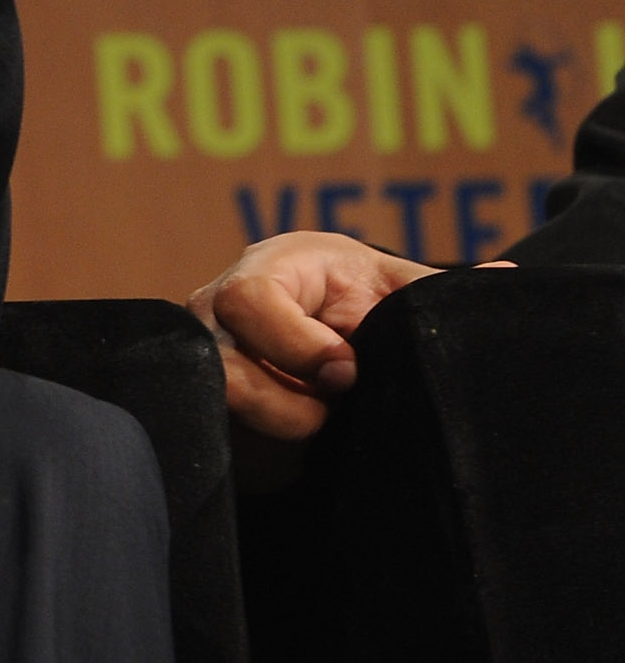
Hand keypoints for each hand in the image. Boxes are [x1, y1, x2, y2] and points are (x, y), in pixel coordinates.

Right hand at [186, 230, 447, 441]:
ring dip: (278, 425)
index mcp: (268, 267)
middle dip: (288, 402)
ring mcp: (205, 356)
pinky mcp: (206, 399)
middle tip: (334, 410)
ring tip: (321, 424)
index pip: (249, 300)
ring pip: (221, 403)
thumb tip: (509, 275)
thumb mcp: (390, 287)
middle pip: (223, 361)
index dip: (298, 346)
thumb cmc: (355, 298)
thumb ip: (431, 289)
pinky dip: (267, 447)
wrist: (314, 334)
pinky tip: (300, 441)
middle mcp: (217, 308)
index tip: (350, 374)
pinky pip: (222, 431)